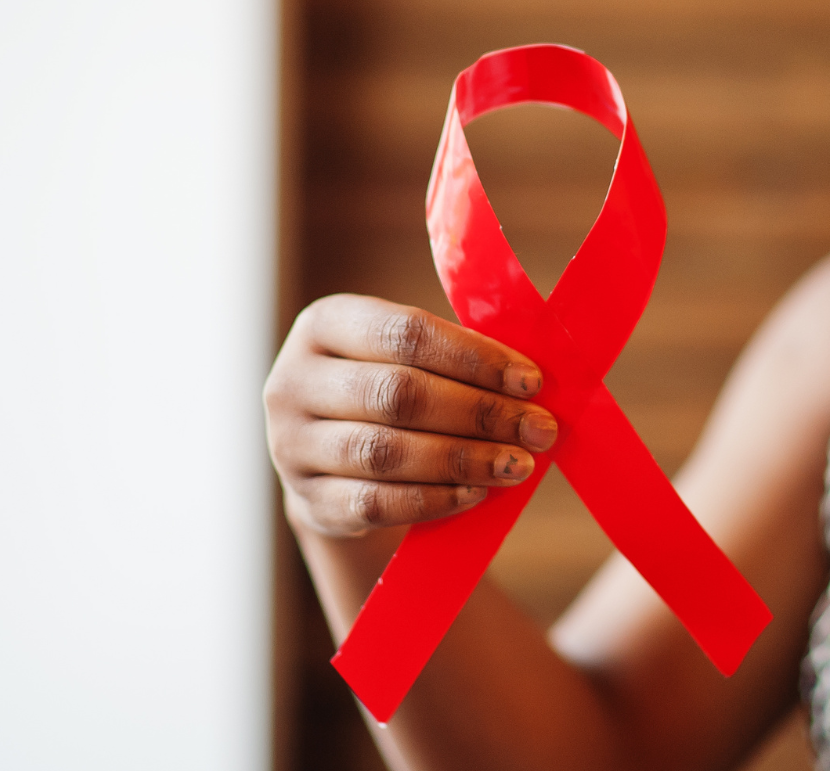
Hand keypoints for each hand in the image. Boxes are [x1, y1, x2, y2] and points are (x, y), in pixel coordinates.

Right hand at [266, 294, 556, 537]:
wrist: (329, 459)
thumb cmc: (387, 390)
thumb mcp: (404, 357)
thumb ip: (457, 355)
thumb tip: (530, 380)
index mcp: (324, 324)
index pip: (405, 332)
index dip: (474, 357)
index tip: (531, 381)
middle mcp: (294, 381)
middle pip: (398, 393)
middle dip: (479, 412)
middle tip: (538, 430)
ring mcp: (292, 445)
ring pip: (386, 452)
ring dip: (464, 459)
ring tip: (517, 464)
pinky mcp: (309, 501)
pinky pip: (376, 504)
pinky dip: (433, 499)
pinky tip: (475, 494)